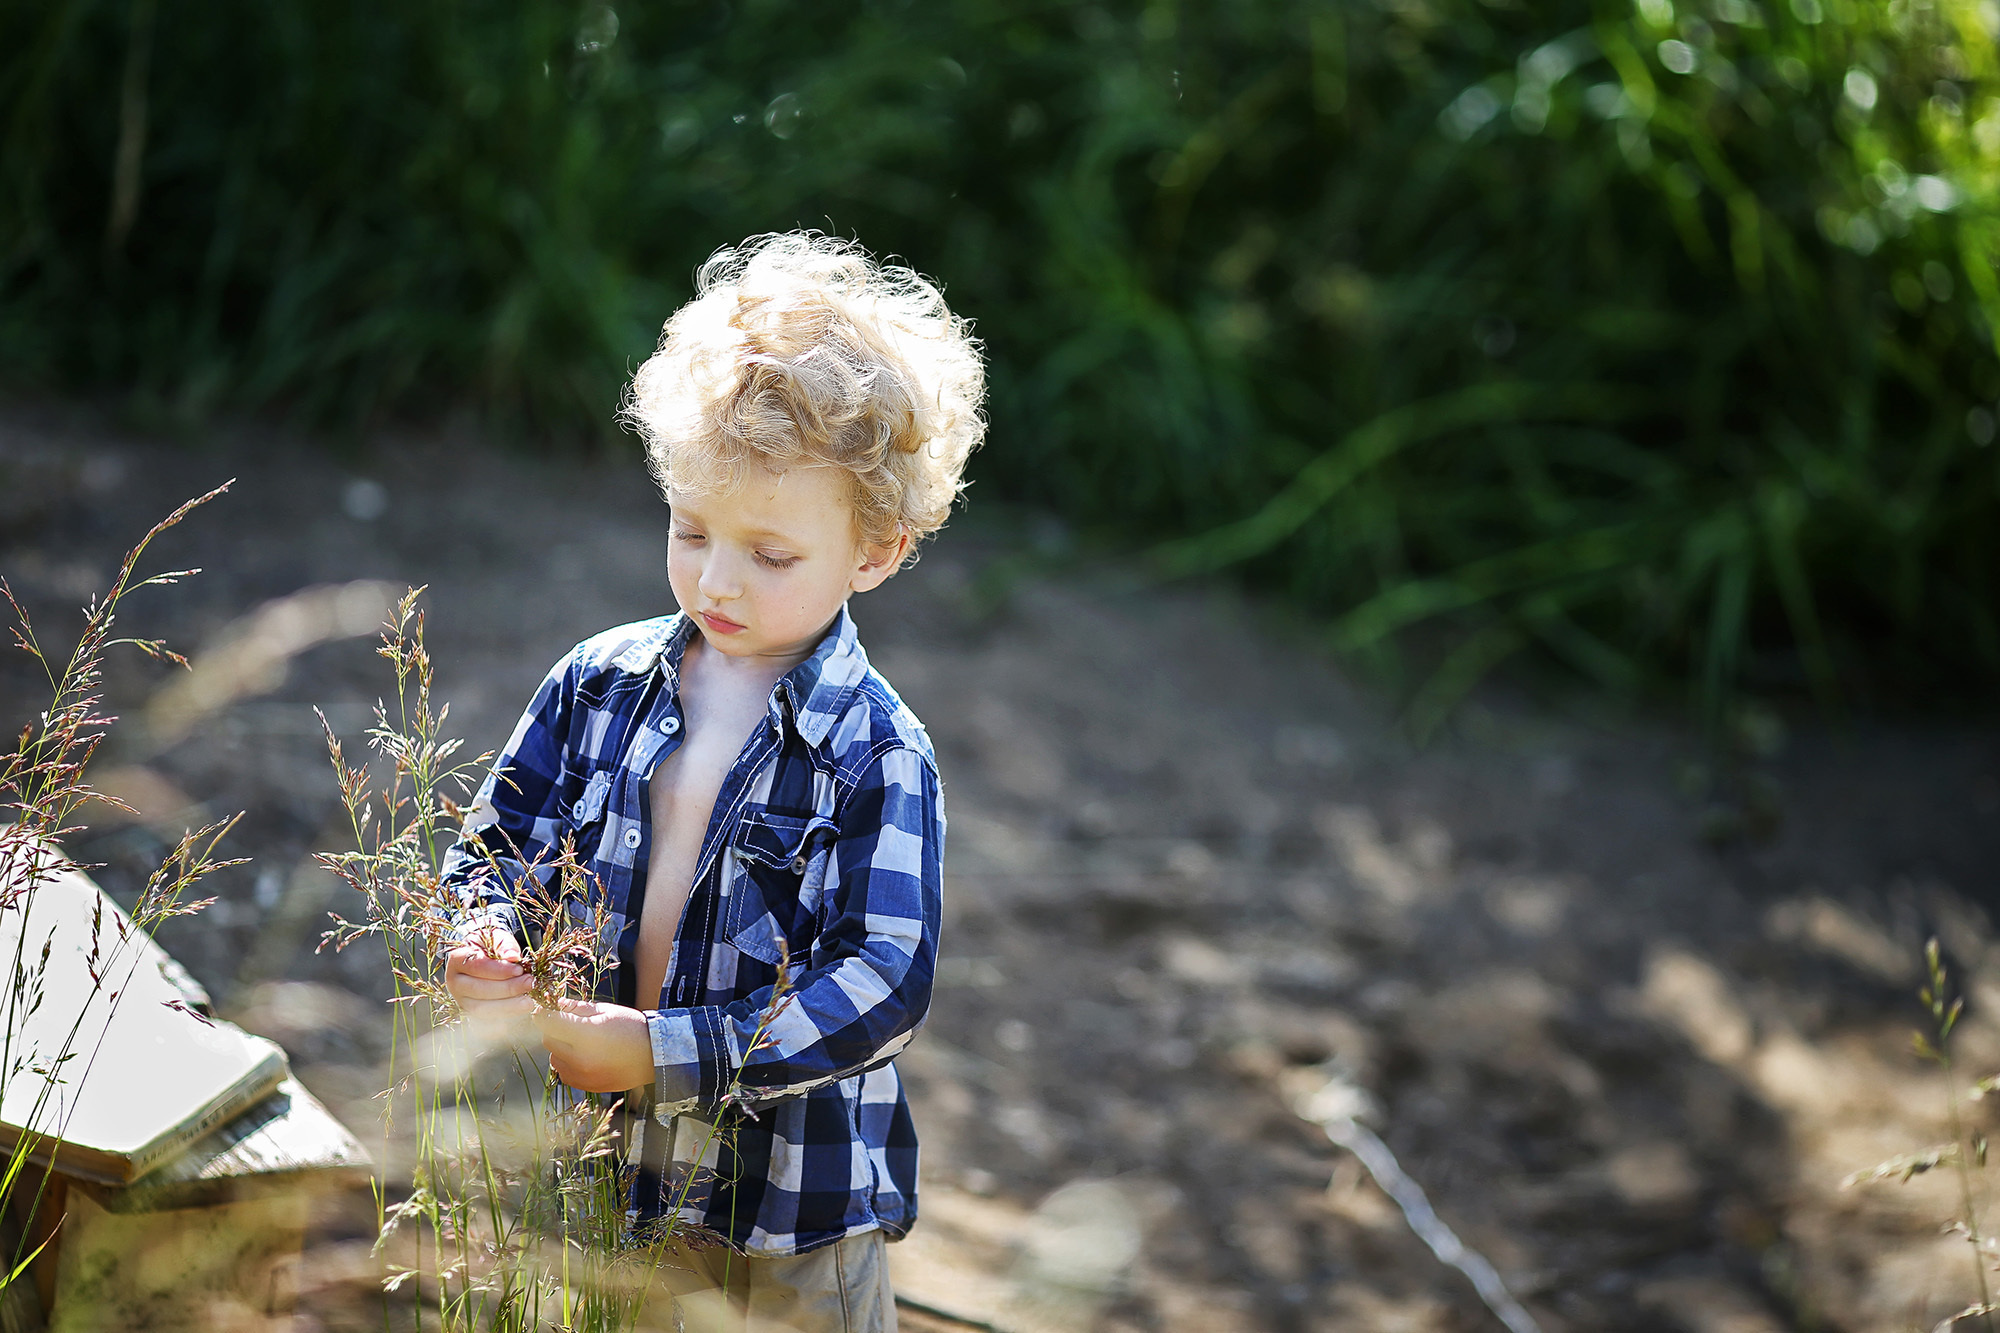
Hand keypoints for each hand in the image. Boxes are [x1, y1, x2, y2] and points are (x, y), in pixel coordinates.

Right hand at [444, 928, 534, 1040]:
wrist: (481, 957)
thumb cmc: (489, 947)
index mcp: (457, 959)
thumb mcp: (496, 938)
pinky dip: (503, 1017)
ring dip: (507, 1006)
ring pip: (481, 1008)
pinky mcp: (470, 1012)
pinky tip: (520, 1011)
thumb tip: (513, 957)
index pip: (477, 966)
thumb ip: (504, 945)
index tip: (519, 969)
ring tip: (528, 1001)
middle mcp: (454, 982)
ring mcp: (461, 999)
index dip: (499, 970)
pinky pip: (486, 1020)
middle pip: (478, 989)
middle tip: (529, 983)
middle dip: (507, 988)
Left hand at [536, 998, 654, 1093]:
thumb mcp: (605, 1010)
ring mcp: (581, 1075)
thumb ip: (577, 1008)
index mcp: (586, 1034)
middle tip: (568, 1022)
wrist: (653, 1057)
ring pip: (554, 1057)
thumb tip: (554, 1004)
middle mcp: (579, 1058)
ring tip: (580, 1041)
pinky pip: (563, 1072)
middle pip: (548, 1040)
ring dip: (560, 1047)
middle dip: (553, 1029)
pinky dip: (568, 1063)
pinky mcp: (584, 1086)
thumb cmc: (631, 1027)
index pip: (548, 1022)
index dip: (543, 1012)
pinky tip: (584, 1056)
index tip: (545, 1008)